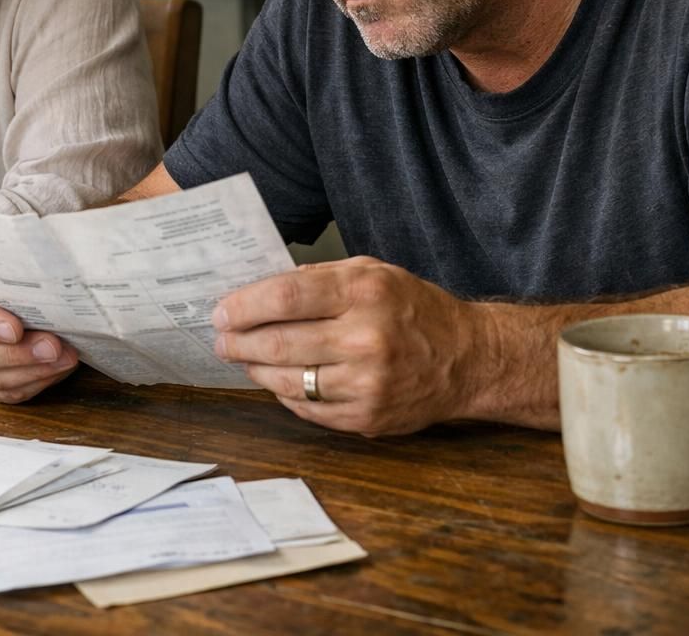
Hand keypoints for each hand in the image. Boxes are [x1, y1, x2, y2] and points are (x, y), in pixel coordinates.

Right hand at [0, 276, 78, 402]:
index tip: (16, 328)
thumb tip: (47, 266)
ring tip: (65, 359)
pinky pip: (7, 393)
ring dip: (33, 371)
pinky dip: (35, 383)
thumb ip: (12, 266)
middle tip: (54, 346)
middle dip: (19, 353)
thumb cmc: (0, 274)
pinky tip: (58, 370)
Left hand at [212, 257, 481, 436]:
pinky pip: (307, 409)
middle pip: (279, 343)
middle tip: (221, 339)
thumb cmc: (414, 309)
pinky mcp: (367, 417)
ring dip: (256, 371)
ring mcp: (367, 384)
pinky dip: (286, 395)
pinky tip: (279, 381)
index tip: (221, 312)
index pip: (286, 296)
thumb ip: (319, 276)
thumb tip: (261, 288)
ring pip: (287, 382)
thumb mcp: (373, 272)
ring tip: (245, 359)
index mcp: (365, 292)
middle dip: (239, 343)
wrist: (468, 359)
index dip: (244, 306)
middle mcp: (366, 339)